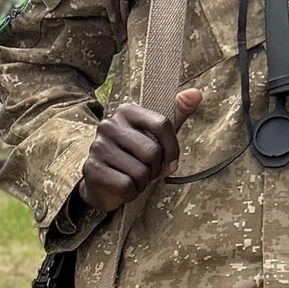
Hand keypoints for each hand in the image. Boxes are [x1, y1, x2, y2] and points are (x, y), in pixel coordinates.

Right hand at [77, 89, 201, 214]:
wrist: (102, 182)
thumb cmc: (134, 155)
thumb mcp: (157, 134)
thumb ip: (177, 113)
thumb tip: (196, 93)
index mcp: (126, 111)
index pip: (162, 125)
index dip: (172, 149)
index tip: (171, 164)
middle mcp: (109, 125)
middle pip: (152, 152)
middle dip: (154, 170)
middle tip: (146, 172)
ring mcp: (98, 147)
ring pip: (140, 172)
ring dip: (142, 184)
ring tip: (134, 180)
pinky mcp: (92, 169)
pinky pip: (126, 186)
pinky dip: (130, 194)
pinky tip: (123, 189)